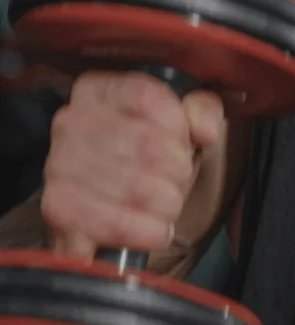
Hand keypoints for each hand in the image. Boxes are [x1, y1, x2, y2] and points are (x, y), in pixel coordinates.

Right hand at [40, 71, 223, 258]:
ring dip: (167, 206)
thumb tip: (206, 131)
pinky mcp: (59, 209)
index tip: (183, 146)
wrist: (112, 202)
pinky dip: (145, 233)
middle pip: (150, 146)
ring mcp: (60, 165)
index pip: (150, 98)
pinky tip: (152, 231)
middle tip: (175, 184)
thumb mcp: (182, 122)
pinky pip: (115, 224)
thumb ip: (202, 110)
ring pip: (139, 188)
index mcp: (101, 90)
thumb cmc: (151, 156)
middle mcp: (72, 121)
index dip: (179, 128)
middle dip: (178, 174)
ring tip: (164, 207)